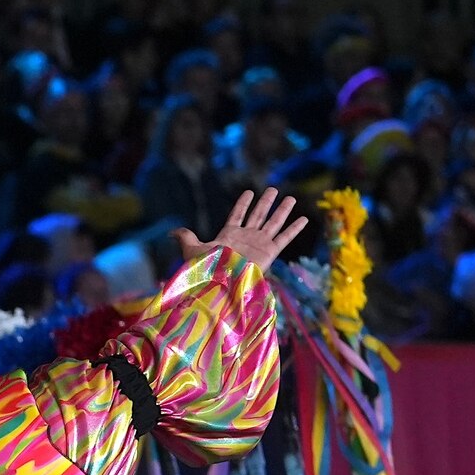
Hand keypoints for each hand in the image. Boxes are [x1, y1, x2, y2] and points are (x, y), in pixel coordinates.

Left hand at [180, 187, 306, 271]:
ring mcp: (259, 244)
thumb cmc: (205, 269)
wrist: (220, 284)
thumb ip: (186, 238)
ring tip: (290, 198)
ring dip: (281, 210)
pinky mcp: (270, 252)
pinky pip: (284, 238)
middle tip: (273, 189)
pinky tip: (303, 218)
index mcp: (229, 235)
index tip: (249, 192)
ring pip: (273, 222)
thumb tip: (171, 232)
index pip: (237, 215)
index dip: (243, 204)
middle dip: (265, 202)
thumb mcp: (192, 250)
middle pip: (258, 215)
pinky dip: (294, 228)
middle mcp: (246, 237)